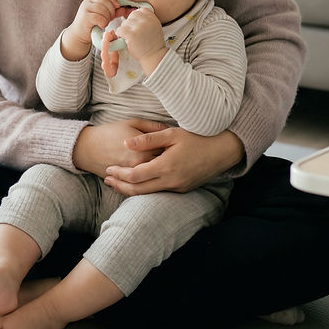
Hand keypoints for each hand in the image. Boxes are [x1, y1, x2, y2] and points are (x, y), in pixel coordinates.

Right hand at [61, 0, 121, 61]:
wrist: (79, 35)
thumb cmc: (92, 25)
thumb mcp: (104, 17)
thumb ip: (113, 12)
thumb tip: (124, 9)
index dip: (113, 0)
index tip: (117, 8)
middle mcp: (88, 2)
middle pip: (105, 0)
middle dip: (111, 10)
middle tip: (111, 18)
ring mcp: (85, 9)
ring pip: (102, 9)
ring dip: (107, 17)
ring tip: (105, 23)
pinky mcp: (85, 17)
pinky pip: (98, 17)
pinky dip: (103, 22)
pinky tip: (101, 26)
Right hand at [72, 119, 167, 176]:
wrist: (88, 148)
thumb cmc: (111, 132)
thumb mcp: (133, 123)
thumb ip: (153, 127)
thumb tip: (171, 130)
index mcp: (144, 150)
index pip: (167, 153)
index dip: (173, 150)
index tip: (175, 146)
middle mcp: (140, 166)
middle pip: (162, 167)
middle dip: (168, 163)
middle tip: (172, 156)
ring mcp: (132, 176)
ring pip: (153, 178)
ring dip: (160, 173)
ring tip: (163, 166)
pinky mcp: (125, 182)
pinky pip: (141, 184)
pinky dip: (148, 180)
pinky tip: (153, 174)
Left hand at [104, 128, 243, 194]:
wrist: (222, 151)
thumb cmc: (198, 138)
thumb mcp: (172, 133)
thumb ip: (148, 139)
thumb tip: (125, 143)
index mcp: (166, 166)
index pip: (135, 175)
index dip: (119, 173)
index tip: (108, 168)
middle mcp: (171, 181)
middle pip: (138, 189)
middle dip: (120, 185)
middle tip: (106, 179)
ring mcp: (177, 188)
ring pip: (147, 194)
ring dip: (130, 189)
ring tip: (116, 183)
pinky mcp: (182, 190)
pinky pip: (158, 193)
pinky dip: (144, 190)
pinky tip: (136, 184)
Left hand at [115, 7, 167, 73]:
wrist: (153, 56)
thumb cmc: (153, 43)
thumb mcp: (155, 27)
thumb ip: (147, 19)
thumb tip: (134, 13)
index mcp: (152, 18)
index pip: (140, 10)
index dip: (137, 18)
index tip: (138, 25)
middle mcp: (146, 21)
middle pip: (131, 16)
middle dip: (130, 24)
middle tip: (134, 33)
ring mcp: (138, 27)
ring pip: (124, 23)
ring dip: (125, 30)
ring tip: (132, 38)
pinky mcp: (131, 35)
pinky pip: (120, 30)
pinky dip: (120, 35)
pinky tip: (126, 40)